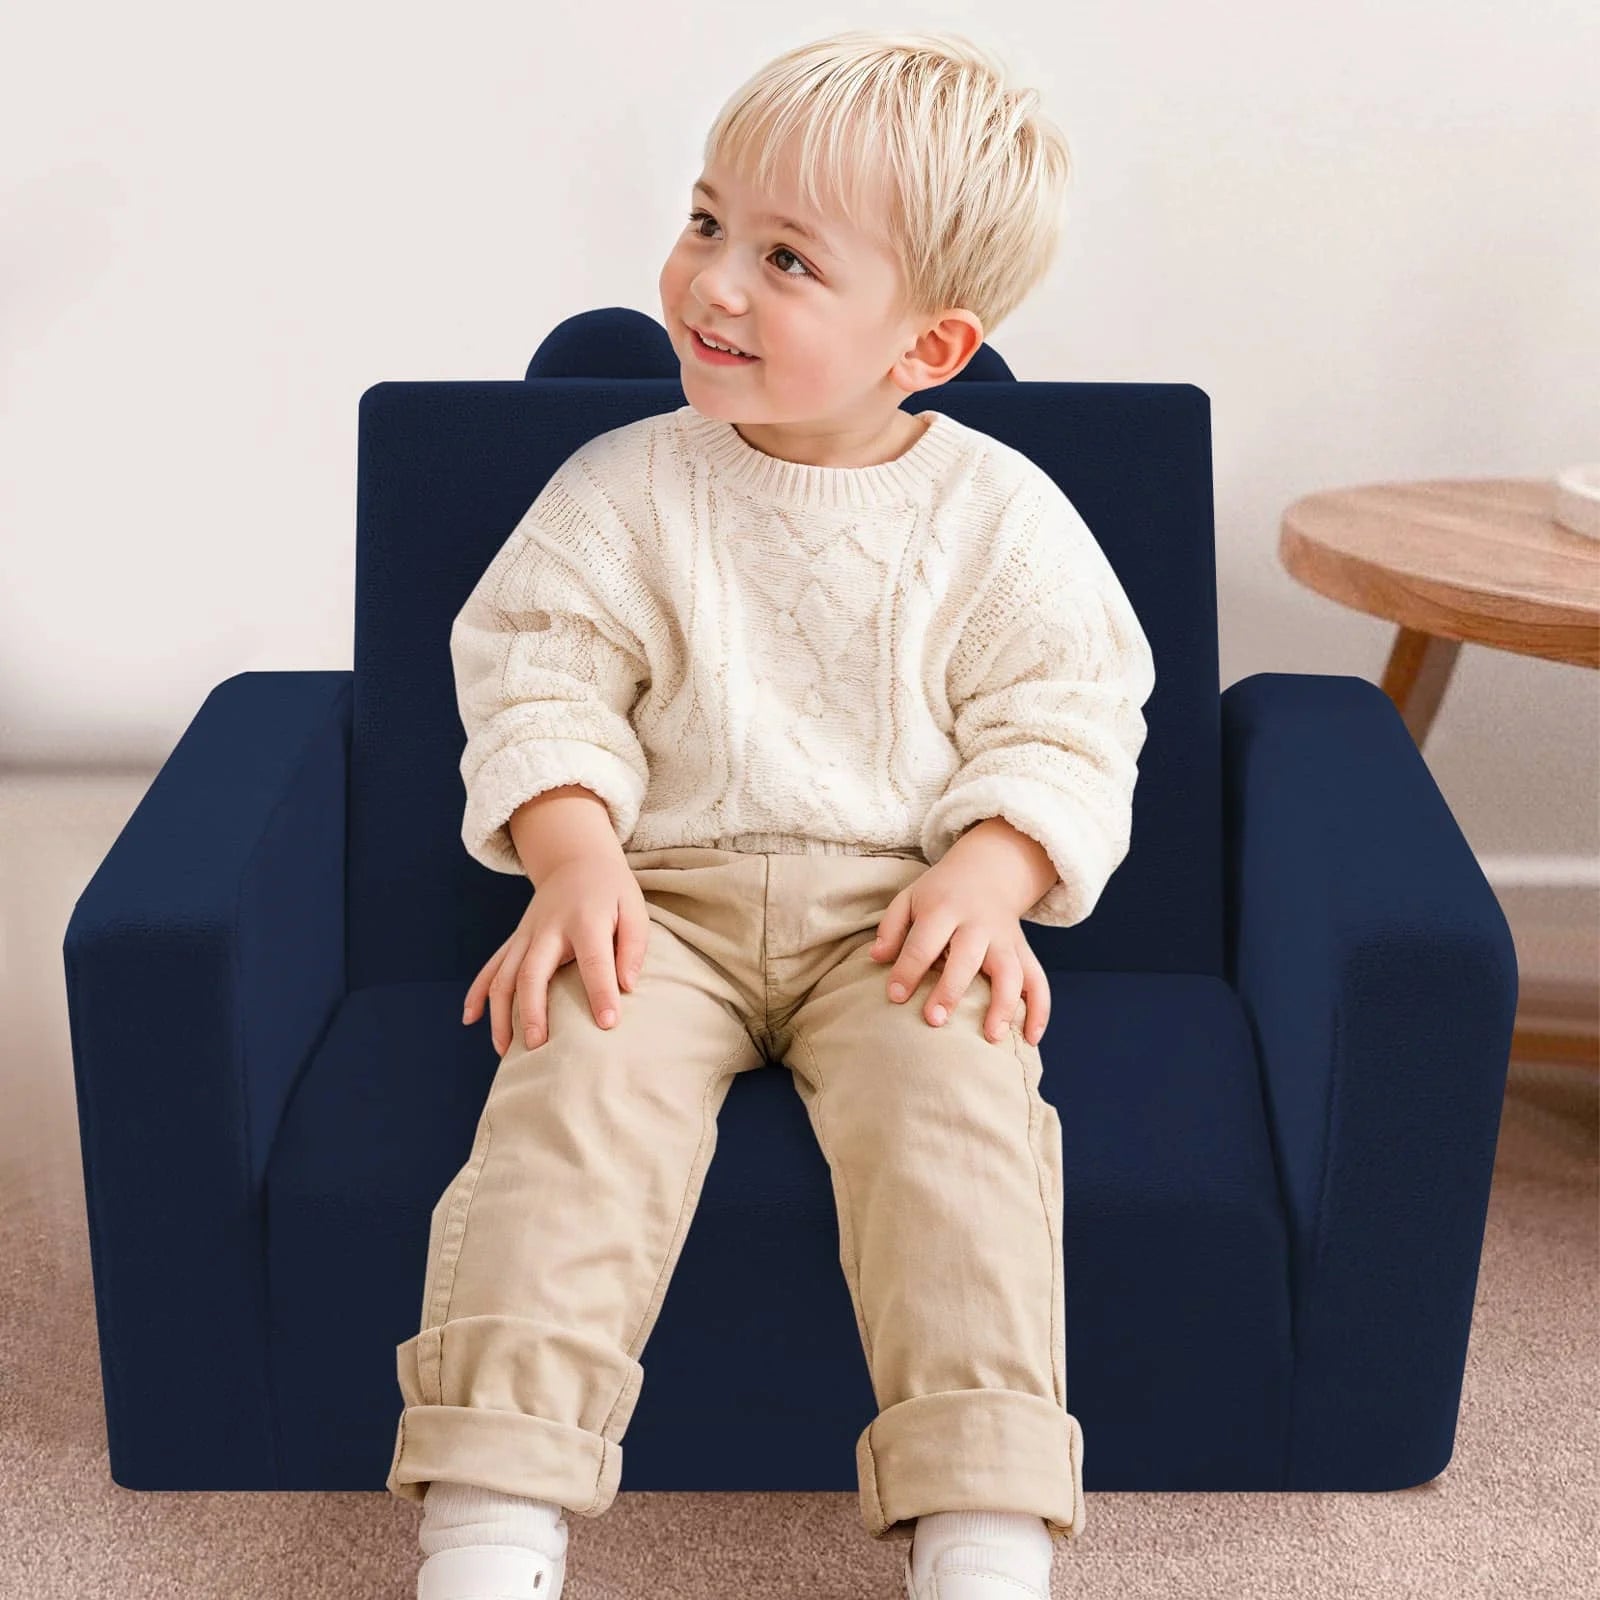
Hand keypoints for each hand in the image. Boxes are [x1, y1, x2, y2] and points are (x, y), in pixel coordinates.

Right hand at [461, 853, 649, 1055]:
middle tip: (538, 1046)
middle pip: (533, 972)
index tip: (607, 1023)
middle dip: (532, 1011)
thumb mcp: (634, 908)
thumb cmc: (611, 891)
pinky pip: (491, 966)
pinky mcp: (515, 940)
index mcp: (585, 920)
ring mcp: (526, 935)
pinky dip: (476, 993)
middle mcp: (549, 928)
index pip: (594, 960)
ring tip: (505, 1051)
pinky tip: (470, 1019)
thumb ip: (633, 946)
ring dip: (500, 1014)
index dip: (601, 992)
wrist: (576, 860)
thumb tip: (627, 986)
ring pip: (504, 976)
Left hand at [870, 855, 1050, 1045]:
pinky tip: (1030, 1039)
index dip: (908, 970)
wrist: (989, 869)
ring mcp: (1005, 939)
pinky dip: (1039, 1010)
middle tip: (934, 1020)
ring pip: (1011, 972)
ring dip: (1004, 1005)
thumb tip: (876, 958)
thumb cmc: (941, 893)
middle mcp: (978, 925)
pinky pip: (1038, 981)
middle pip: (967, 958)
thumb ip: (891, 927)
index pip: (923, 942)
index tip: (896, 996)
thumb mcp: (910, 898)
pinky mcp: (1024, 951)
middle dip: (951, 990)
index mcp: (944, 909)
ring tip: (992, 1037)